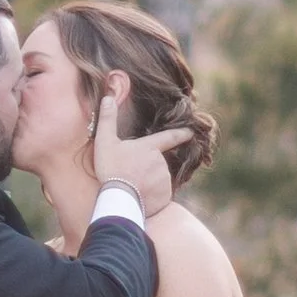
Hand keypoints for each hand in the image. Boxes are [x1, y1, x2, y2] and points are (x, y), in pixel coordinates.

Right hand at [89, 88, 189, 221]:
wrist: (119, 199)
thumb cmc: (111, 168)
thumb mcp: (104, 141)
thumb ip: (107, 119)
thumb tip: (108, 98)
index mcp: (150, 147)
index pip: (170, 137)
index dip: (182, 133)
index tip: (191, 132)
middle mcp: (161, 162)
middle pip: (157, 163)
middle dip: (147, 168)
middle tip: (130, 175)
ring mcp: (164, 179)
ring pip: (158, 178)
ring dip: (149, 181)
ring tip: (132, 187)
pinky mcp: (165, 195)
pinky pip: (160, 193)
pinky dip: (152, 195)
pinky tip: (140, 197)